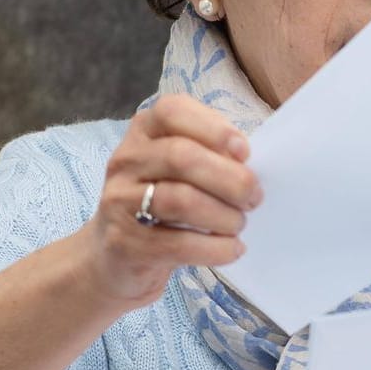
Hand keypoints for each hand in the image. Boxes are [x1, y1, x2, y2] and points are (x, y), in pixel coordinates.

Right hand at [79, 94, 260, 307]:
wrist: (116, 258)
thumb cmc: (163, 204)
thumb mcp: (180, 170)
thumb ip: (209, 156)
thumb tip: (248, 164)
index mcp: (144, 132)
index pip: (172, 111)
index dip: (213, 128)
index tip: (244, 152)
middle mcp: (126, 161)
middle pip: (181, 157)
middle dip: (230, 179)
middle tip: (254, 198)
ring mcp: (119, 202)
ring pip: (180, 200)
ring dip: (224, 215)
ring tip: (240, 224)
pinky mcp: (124, 243)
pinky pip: (178, 243)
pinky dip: (215, 248)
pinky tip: (232, 249)